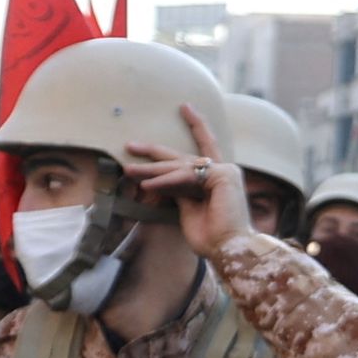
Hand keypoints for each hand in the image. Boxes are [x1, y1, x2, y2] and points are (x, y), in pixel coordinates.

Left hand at [123, 104, 253, 257]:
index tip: (184, 107)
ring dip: (152, 170)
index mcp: (218, 178)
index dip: (196, 125)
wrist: (229, 251)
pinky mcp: (222, 176)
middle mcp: (223, 170)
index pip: (203, 146)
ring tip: (128, 170)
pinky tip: (146, 185)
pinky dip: (165, 182)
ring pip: (180, 166)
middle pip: (182, 157)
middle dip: (154, 152)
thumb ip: (179, 191)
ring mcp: (224, 171)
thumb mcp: (188, 210)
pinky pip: (186, 177)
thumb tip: (159, 180)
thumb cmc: (211, 238)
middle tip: (130, 145)